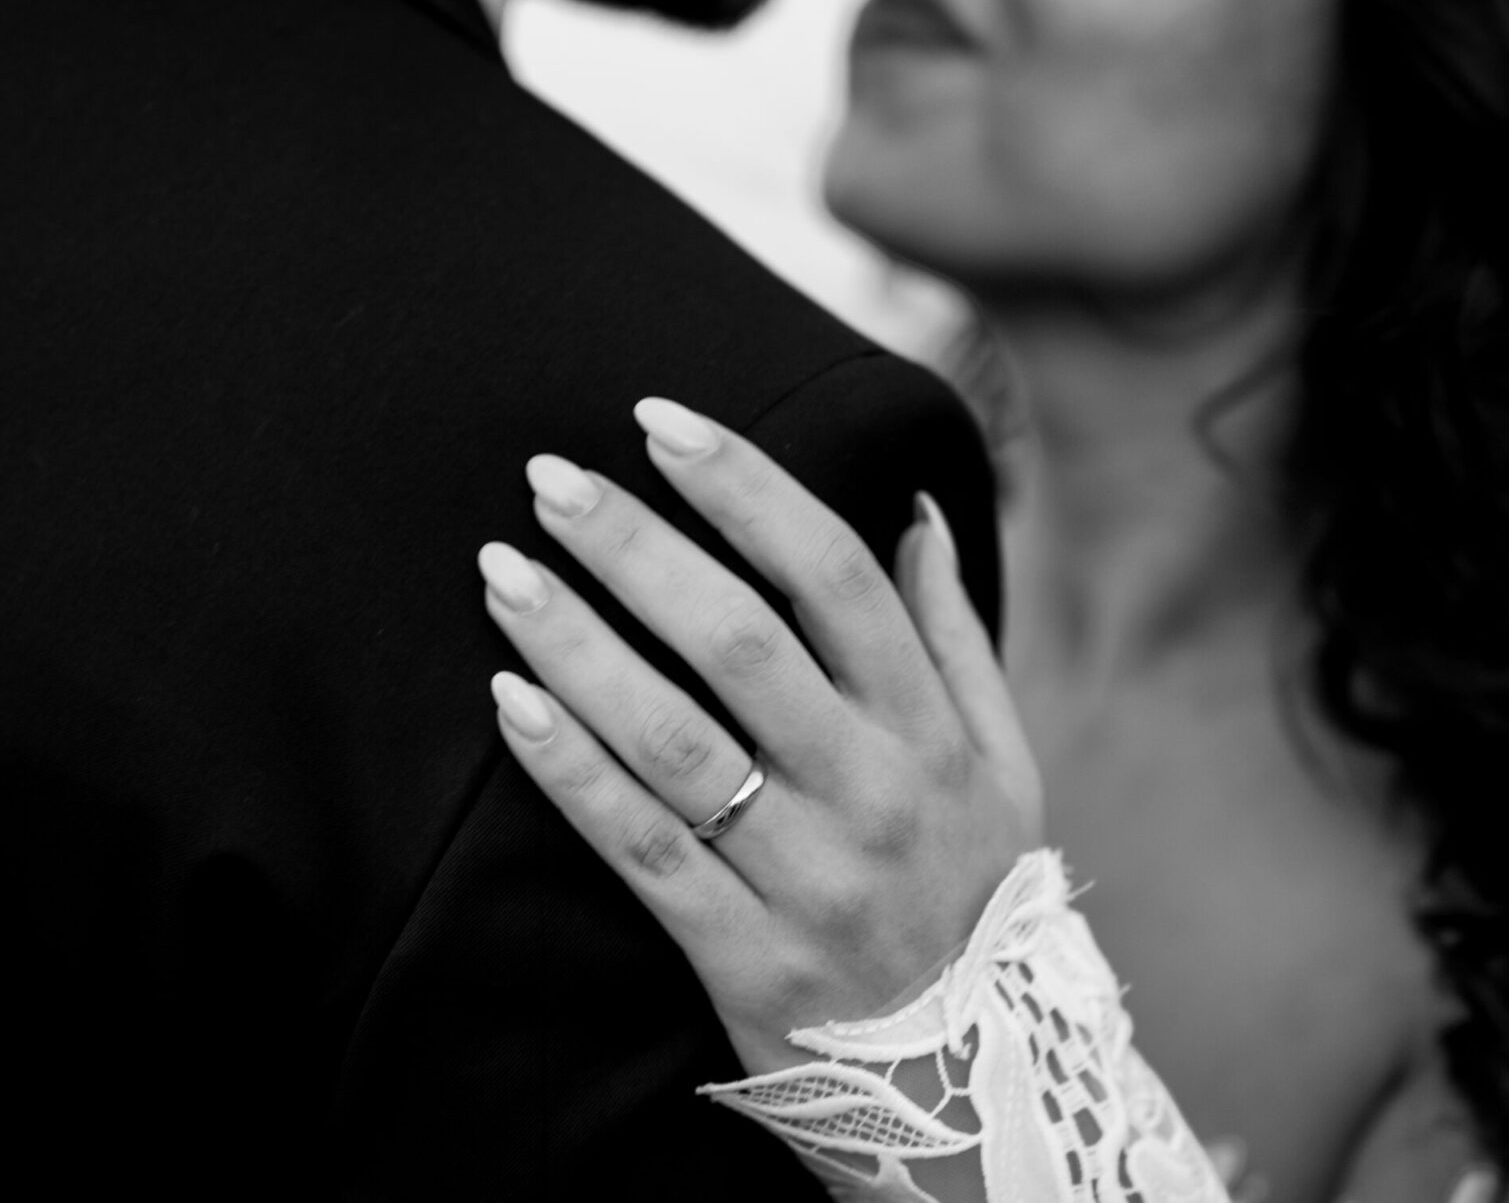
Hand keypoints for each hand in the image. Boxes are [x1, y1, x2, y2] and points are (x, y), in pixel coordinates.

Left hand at [478, 397, 1044, 1073]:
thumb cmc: (975, 896)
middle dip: (637, 547)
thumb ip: (955, 635)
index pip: (833, 576)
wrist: (970, 1087)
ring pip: (675, 739)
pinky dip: (572, 770)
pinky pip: (641, 847)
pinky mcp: (739, 952)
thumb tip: (918, 508)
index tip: (662, 421)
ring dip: (580, 644)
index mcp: (930, 732)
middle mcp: (870, 793)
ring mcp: (804, 876)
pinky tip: (511, 700)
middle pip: (739, 641)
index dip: (744, 488)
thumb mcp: (1005, 765)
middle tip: (549, 479)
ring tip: (503, 571)